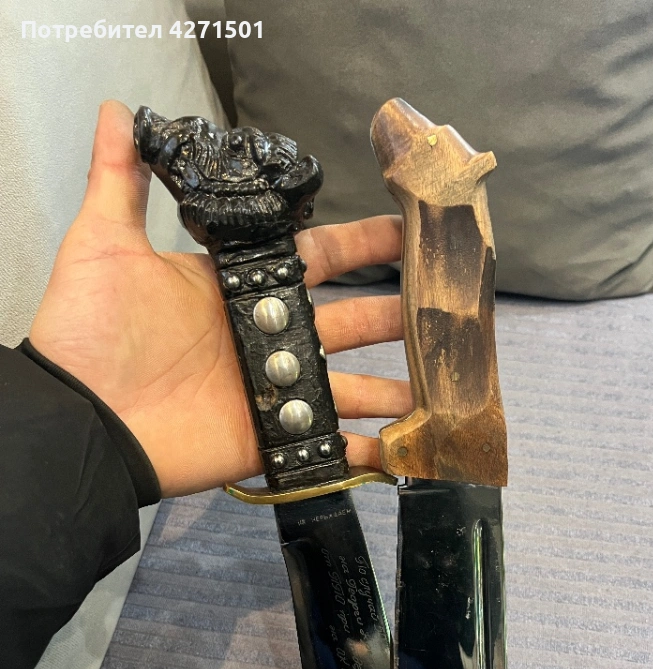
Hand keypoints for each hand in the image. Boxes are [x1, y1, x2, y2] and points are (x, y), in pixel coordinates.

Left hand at [29, 101, 409, 497]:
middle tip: (447, 305)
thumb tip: (119, 110)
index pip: (316, 258)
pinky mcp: (269, 437)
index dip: (362, 244)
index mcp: (239, 288)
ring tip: (443, 380)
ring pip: (349, 383)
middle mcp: (265, 336)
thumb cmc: (94, 330)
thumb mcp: (106, 245)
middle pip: (348, 319)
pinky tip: (404, 447)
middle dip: (396, 312)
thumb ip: (122, 181)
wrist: (82, 417)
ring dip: (394, 384)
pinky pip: (326, 443)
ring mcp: (272, 390)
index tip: (407, 228)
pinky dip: (364, 450)